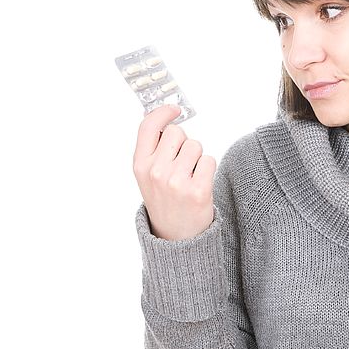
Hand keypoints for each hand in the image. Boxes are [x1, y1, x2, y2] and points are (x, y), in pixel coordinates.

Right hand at [133, 104, 216, 240]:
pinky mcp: (198, 190)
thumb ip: (153, 149)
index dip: (163, 112)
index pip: (148, 126)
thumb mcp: (147, 176)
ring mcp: (177, 182)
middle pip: (177, 132)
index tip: (175, 110)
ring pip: (196, 145)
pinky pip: (209, 160)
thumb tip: (163, 117)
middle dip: (183, 142)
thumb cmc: (164, 201)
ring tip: (190, 176)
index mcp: (140, 165)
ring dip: (197, 157)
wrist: (176, 238)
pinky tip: (199, 184)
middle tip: (182, 163)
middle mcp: (156, 172)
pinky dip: (208, 169)